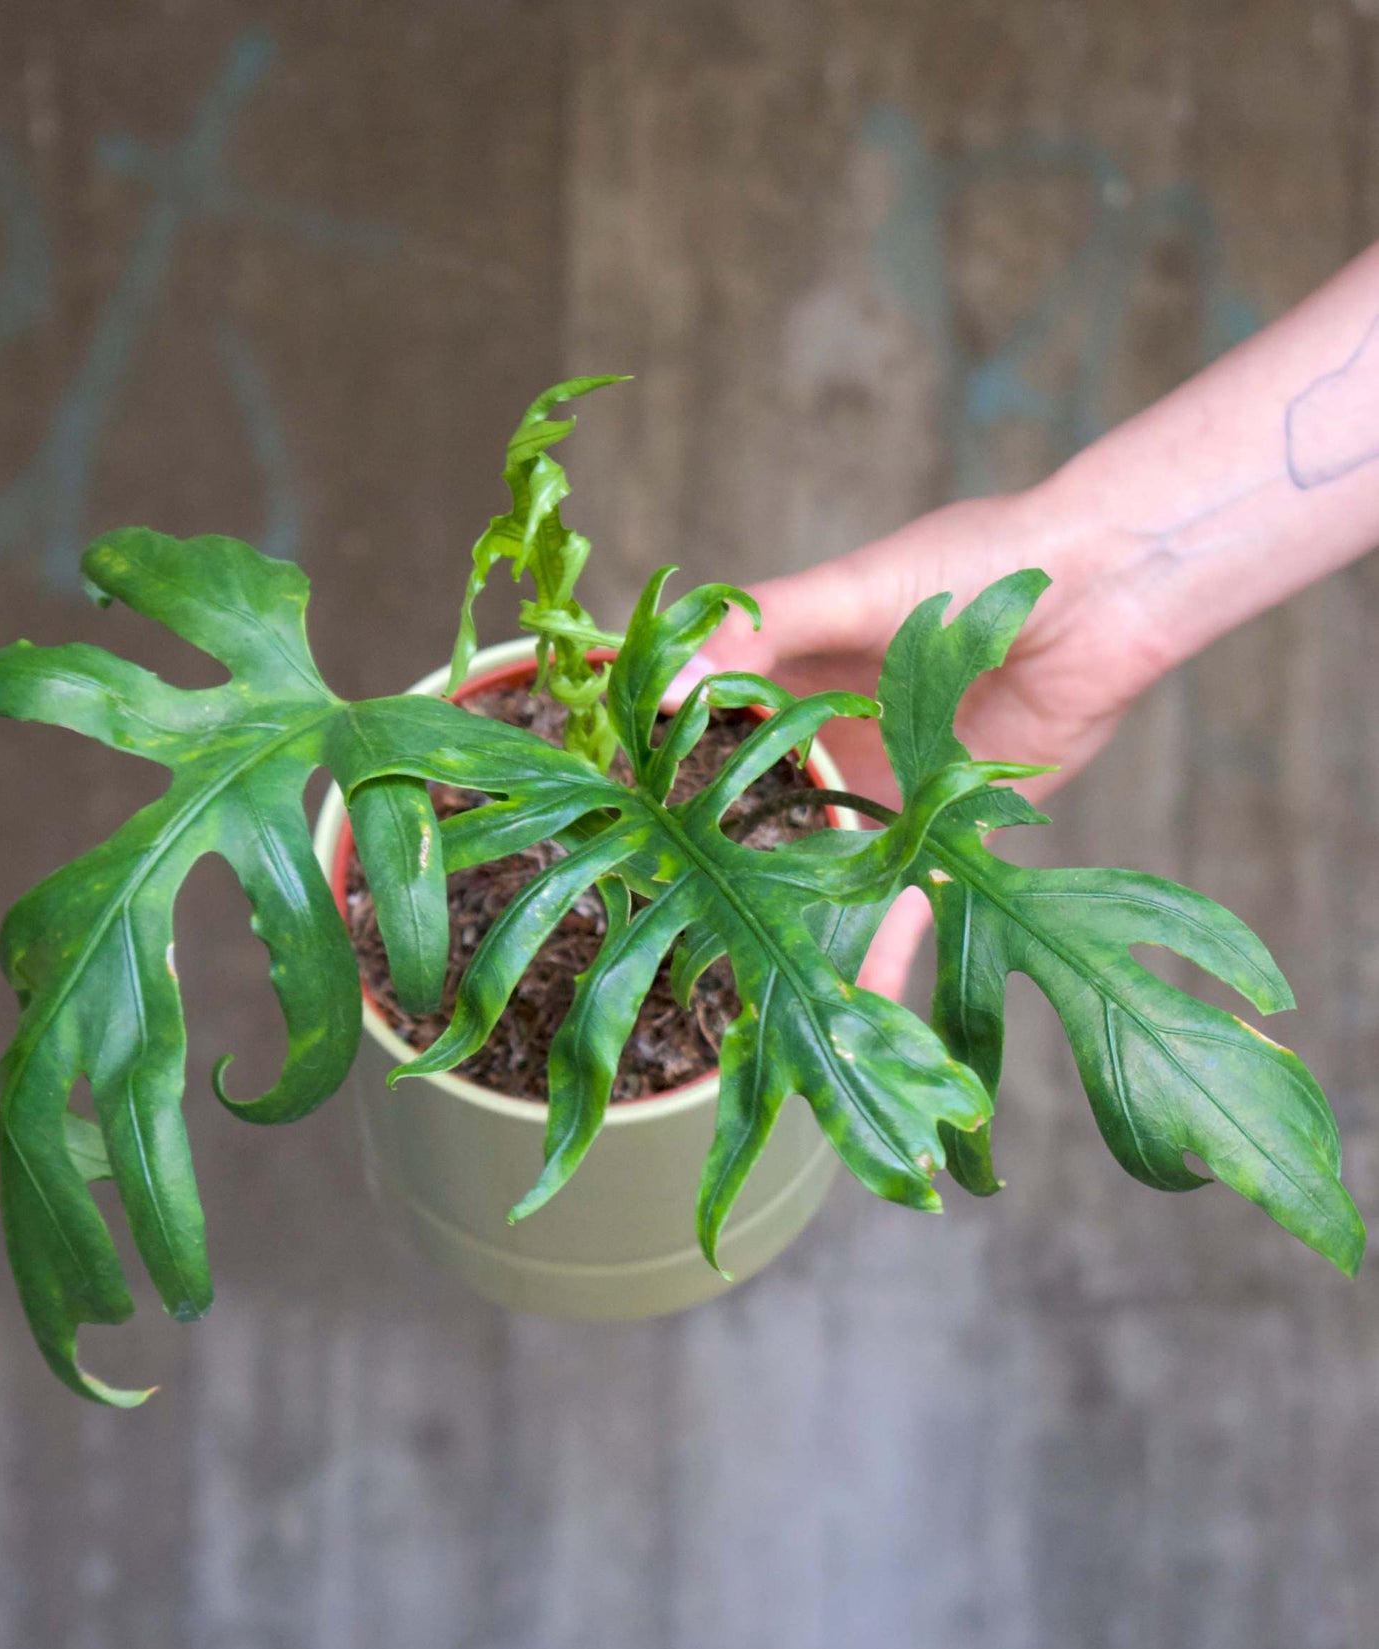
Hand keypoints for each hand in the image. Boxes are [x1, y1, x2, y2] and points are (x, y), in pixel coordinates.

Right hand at [684, 485, 1173, 997]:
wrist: (1106, 590)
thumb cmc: (975, 564)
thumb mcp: (853, 589)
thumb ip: (761, 633)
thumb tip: (664, 689)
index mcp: (792, 682)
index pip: (705, 742)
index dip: (662, 786)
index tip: (613, 836)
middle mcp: (831, 746)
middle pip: (758, 824)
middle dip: (719, 878)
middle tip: (669, 938)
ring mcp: (888, 796)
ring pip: (825, 877)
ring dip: (795, 930)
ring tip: (749, 994)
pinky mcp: (950, 838)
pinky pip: (908, 909)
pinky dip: (883, 959)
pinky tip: (853, 1012)